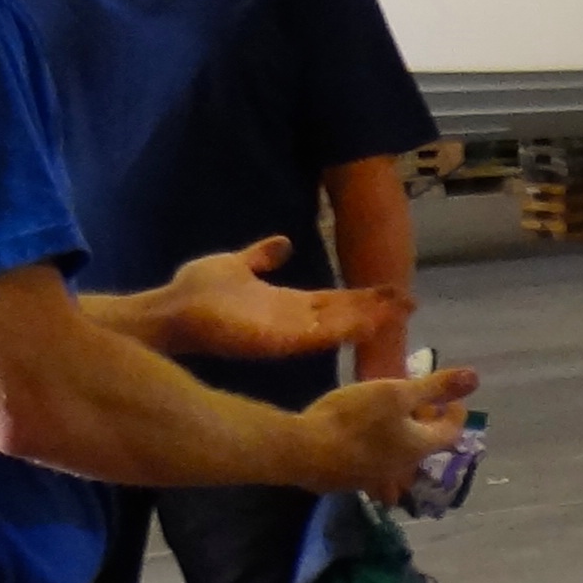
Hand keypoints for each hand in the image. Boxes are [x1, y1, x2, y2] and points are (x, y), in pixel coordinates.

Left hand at [141, 237, 413, 363]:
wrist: (172, 313)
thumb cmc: (197, 293)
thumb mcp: (236, 264)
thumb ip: (261, 257)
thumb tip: (283, 243)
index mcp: (287, 305)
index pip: (334, 300)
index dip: (363, 297)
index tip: (393, 290)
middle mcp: (295, 320)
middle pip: (345, 312)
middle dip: (377, 307)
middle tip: (411, 302)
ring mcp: (291, 332)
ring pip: (341, 323)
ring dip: (371, 318)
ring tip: (402, 310)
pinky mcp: (283, 340)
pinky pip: (323, 333)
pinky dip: (350, 328)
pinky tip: (372, 322)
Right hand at [299, 363, 478, 500]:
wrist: (302, 451)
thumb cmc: (353, 419)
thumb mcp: (395, 394)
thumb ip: (434, 387)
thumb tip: (475, 378)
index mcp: (418, 447)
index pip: (450, 433)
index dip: (456, 414)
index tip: (453, 399)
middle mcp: (401, 469)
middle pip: (424, 448)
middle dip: (426, 427)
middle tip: (420, 404)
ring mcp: (374, 479)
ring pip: (398, 461)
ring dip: (401, 441)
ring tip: (391, 421)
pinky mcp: (348, 481)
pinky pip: (372, 466)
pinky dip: (376, 450)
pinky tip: (360, 438)